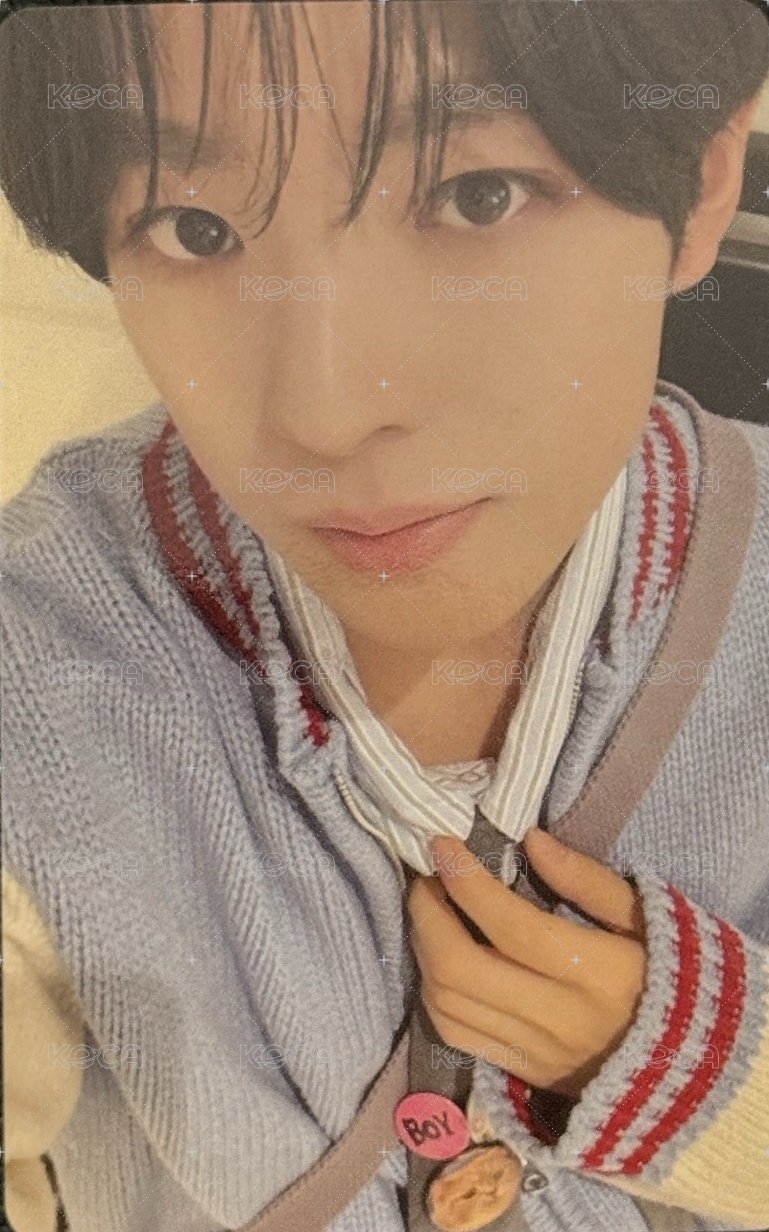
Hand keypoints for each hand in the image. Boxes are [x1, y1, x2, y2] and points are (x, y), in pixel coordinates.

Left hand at [406, 828, 646, 1099]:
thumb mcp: (642, 916)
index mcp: (596, 974)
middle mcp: (558, 1018)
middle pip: (461, 968)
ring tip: (429, 910)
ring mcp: (534, 1051)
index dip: (465, 882)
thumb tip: (531, 840)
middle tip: (426, 878)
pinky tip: (438, 957)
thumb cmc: (664, 973)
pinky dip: (433, 991)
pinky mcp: (521, 1071)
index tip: (442, 845)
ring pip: (447, 1003)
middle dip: (428, 915)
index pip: (510, 926)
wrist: (686, 1062)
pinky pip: (455, 1034)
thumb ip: (587, 879)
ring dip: (423, 950)